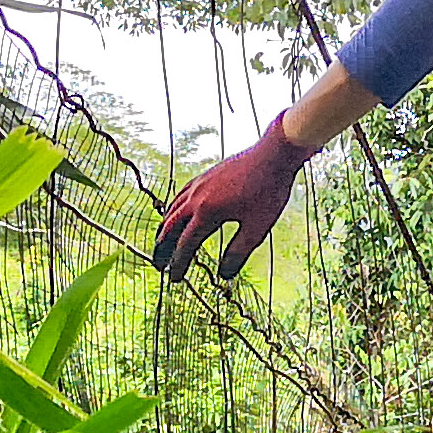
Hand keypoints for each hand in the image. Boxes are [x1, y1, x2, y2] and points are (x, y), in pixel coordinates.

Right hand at [153, 117, 312, 282]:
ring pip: (173, 208)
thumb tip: (224, 275)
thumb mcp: (257, 228)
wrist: (274, 154)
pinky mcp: (206, 175)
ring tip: (163, 242)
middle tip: (158, 265)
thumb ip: (238, 253)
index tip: (174, 278)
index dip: (178, 263)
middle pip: (171, 226)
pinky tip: (179, 212)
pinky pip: (181, 194)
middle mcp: (197, 197)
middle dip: (164, 248)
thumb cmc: (268, 191)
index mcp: (207, 212)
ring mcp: (199, 184)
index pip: (186, 244)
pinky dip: (174, 208)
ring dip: (166, 228)